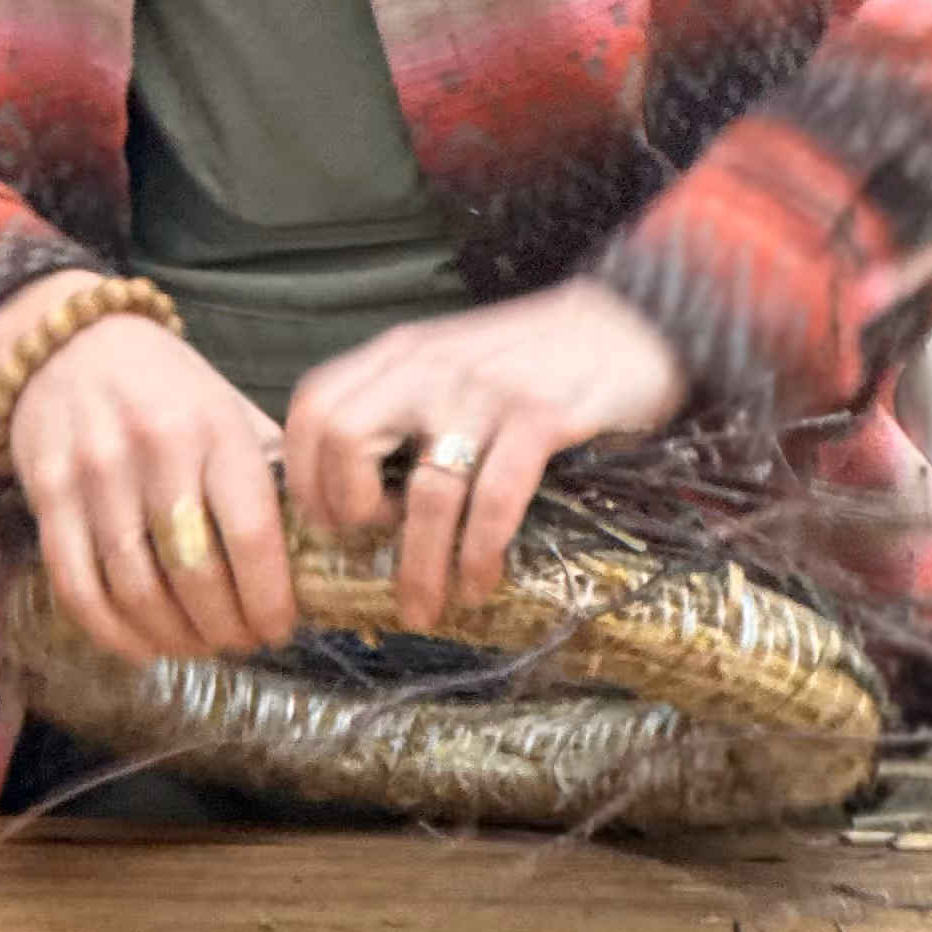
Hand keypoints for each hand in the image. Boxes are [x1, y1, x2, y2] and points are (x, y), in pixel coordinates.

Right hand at [0, 270, 294, 667]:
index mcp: (213, 428)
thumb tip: (319, 557)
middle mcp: (153, 449)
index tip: (279, 627)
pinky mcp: (47, 494)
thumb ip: (270, 474)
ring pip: (136, 588)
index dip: (269, 599)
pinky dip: (113, 632)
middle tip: (241, 641)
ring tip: (198, 645)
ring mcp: (93, 472)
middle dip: (226, 627)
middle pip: (194, 573)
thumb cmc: (166, 386)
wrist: (68, 338)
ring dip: (175, 637)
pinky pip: (77, 585)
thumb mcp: (229, 409)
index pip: (251, 533)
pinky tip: (143, 645)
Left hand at [283, 276, 689, 632]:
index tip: (325, 521)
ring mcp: (483, 395)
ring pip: (425, 491)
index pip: (312, 405)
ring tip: (422, 609)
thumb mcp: (447, 359)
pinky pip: (494, 500)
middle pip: (343, 439)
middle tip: (369, 549)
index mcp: (399, 354)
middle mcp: (429, 369)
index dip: (304, 472)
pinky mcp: (540, 421)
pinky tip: (478, 584)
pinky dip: (479, 554)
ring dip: (418, 564)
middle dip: (346, 509)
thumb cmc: (529, 355)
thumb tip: (354, 482)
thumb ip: (400, 400)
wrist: (627, 323)